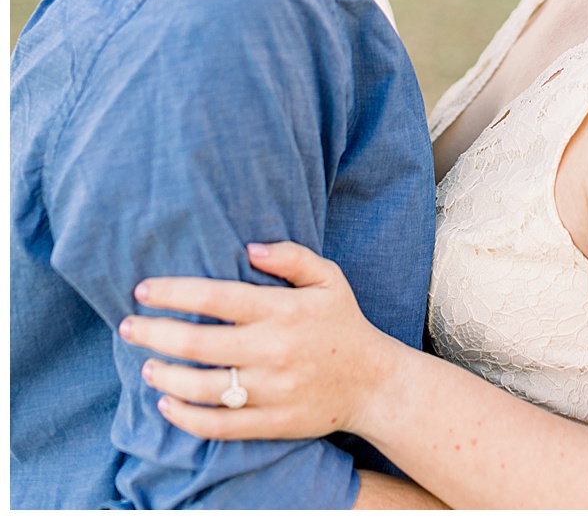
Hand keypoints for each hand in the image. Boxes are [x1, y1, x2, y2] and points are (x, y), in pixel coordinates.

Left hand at [119, 241, 398, 441]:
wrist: (374, 383)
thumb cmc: (344, 325)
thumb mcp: (330, 279)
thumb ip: (292, 257)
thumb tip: (249, 247)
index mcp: (285, 311)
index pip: (216, 298)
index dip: (173, 292)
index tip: (142, 290)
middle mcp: (274, 350)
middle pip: (197, 344)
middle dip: (153, 334)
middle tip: (129, 327)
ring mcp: (271, 390)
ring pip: (200, 387)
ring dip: (163, 376)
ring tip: (147, 365)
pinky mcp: (270, 422)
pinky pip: (216, 425)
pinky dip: (184, 417)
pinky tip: (167, 402)